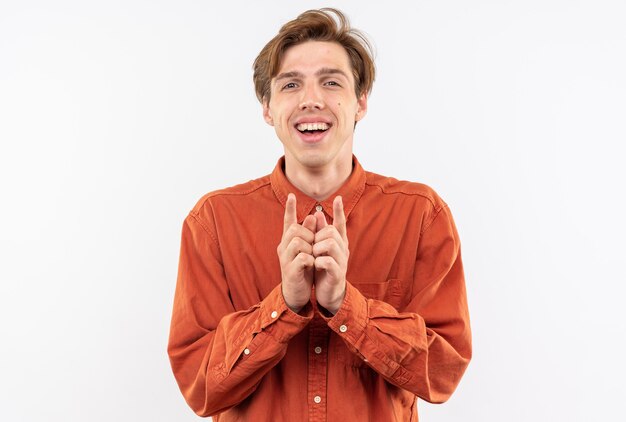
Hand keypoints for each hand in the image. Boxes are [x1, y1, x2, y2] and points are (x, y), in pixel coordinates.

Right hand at [277, 193, 315, 312]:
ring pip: (298, 242)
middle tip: (314, 246)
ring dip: (310, 247)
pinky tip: (312, 265)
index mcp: (288, 242)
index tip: (291, 195)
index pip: (288, 221)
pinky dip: (311, 259)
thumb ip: (310, 234)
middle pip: (294, 229)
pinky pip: (303, 257)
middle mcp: (283, 248)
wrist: (296, 294)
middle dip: (308, 235)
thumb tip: (313, 215)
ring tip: (313, 257)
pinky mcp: (290, 270)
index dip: (289, 209)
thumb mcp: (308, 250)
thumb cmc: (303, 271)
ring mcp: (285, 259)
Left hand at [313, 196, 348, 314]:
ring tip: (314, 256)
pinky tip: (316, 265)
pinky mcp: (337, 274)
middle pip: (331, 231)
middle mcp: (343, 250)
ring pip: (330, 244)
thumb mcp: (321, 250)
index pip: (341, 224)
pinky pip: (328, 261)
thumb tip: (318, 213)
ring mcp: (341, 261)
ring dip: (317, 248)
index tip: (338, 197)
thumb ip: (320, 233)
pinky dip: (319, 262)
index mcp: (338, 243)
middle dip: (318, 236)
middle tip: (313, 247)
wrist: (329, 294)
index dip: (340, 211)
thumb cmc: (324, 270)